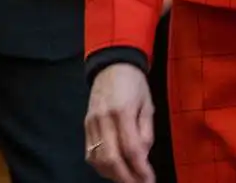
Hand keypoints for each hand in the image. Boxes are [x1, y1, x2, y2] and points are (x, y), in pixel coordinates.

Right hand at [85, 64, 156, 182]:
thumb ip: (145, 133)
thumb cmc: (134, 84)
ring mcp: (92, 123)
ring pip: (98, 159)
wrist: (111, 65)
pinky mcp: (86, 125)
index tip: (150, 180)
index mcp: (123, 111)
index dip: (141, 169)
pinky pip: (90, 153)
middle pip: (112, 159)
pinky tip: (114, 170)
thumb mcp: (148, 105)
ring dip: (114, 175)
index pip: (131, 148)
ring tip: (129, 180)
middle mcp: (104, 119)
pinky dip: (102, 167)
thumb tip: (142, 158)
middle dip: (126, 178)